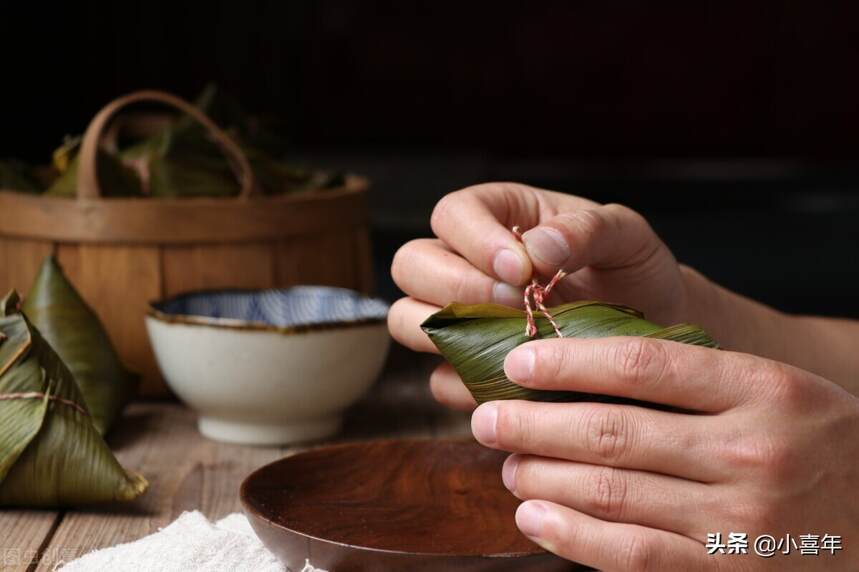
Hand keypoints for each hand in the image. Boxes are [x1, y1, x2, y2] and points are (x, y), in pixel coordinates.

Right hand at [389, 182, 712, 409]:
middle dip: (454, 287)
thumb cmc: (633, 270)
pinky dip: (467, 384)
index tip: (523, 270)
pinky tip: (516, 382)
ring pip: (407, 320)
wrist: (653, 329)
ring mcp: (459, 318)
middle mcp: (465, 263)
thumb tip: (536, 249)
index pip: (452, 214)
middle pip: (411, 265)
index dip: (475, 240)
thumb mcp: (626, 236)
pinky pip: (439, 380)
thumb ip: (585, 230)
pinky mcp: (466, 369)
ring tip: (510, 343)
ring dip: (445, 335)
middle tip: (514, 305)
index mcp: (497, 216)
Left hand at [468, 337, 858, 569]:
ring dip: (543, 477)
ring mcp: (741, 521)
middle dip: (534, 424)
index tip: (519, 363)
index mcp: (763, 389)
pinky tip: (534, 517)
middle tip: (488, 416)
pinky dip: (573, 537)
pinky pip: (633, 556)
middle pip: (614, 432)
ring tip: (507, 463)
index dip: (568, 362)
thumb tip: (584, 370)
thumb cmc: (814, 445)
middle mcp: (752, 452)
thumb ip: (695, 378)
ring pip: (613, 493)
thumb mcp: (775, 391)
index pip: (644, 365)